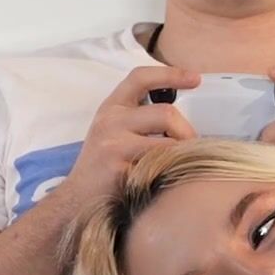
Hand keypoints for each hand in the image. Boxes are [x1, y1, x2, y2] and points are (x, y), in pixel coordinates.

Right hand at [58, 66, 201, 213]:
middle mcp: (110, 120)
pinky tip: (167, 179)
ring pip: (168, 142)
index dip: (170, 74)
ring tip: (181, 165)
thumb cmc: (104, 166)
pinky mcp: (119, 169)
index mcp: (112, 107)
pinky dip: (172, 172)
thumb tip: (183, 116)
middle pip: (166, 113)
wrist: (78, 200)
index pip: (141, 77)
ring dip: (183, 154)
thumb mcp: (115, 132)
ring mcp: (113, 144)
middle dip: (186, 132)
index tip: (196, 78)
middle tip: (190, 148)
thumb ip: (141, 118)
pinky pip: (161, 166)